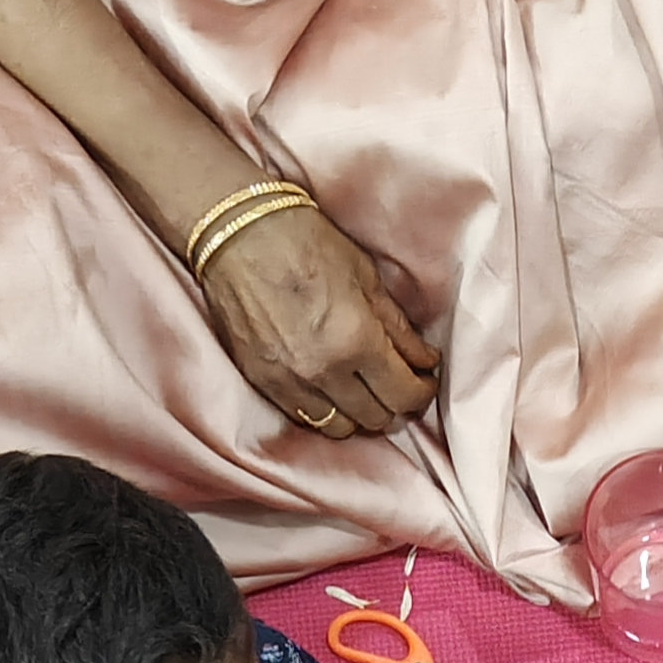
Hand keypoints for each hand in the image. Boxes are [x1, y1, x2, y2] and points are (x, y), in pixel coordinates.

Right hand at [201, 202, 439, 439]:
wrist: (238, 234)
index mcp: (356, 342)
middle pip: (376, 418)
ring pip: (340, 428)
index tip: (424, 379)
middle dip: (395, 403)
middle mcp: (324, 372)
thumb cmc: (307, 243)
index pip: (404, 395)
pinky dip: (326, 410)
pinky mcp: (262, 383)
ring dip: (359, 413)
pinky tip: (331, 389)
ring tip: (363, 389)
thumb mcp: (366, 277)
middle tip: (398, 381)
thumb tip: (423, 361)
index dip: (422, 391)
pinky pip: (305, 418)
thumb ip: (397, 328)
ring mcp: (289, 382)